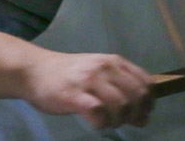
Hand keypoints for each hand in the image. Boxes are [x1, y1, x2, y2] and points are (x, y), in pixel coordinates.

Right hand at [24, 51, 153, 128]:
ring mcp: (90, 81)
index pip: (145, 81)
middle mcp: (106, 68)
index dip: (149, 101)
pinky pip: (97, 112)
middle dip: (137, 113)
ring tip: (110, 123)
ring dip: (119, 120)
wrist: (35, 70)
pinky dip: (102, 123)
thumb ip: (121, 87)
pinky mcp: (73, 96)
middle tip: (130, 122)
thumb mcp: (100, 72)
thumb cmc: (70, 75)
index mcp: (116, 62)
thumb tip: (143, 115)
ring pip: (120, 104)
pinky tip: (98, 124)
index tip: (145, 112)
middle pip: (136, 94)